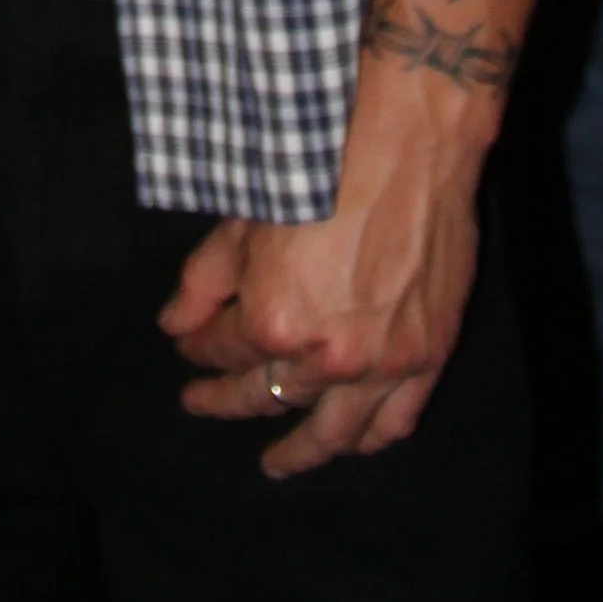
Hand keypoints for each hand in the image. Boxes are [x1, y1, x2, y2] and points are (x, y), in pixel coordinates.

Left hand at [159, 82, 483, 476]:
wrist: (410, 139)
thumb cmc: (320, 162)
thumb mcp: (244, 216)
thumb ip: (204, 281)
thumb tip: (174, 326)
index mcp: (275, 320)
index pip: (222, 350)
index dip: (198, 347)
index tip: (186, 343)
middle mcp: (328, 357)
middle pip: (268, 395)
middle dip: (227, 400)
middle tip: (202, 404)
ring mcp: (383, 365)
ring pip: (334, 433)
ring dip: (300, 451)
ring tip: (275, 462)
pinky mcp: (428, 357)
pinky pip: (395, 422)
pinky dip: (367, 439)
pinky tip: (348, 442)